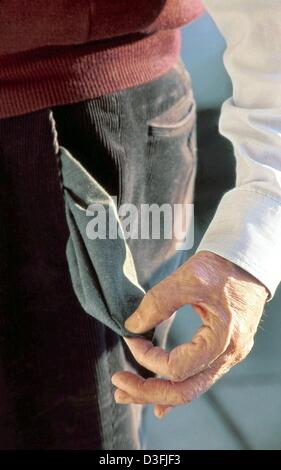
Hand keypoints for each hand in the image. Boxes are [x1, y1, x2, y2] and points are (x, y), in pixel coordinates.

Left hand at [112, 251, 267, 417]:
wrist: (246, 263)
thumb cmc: (220, 268)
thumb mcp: (187, 279)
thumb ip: (157, 303)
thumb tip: (132, 326)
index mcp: (222, 338)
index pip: (177, 366)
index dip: (147, 357)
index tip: (131, 338)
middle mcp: (229, 355)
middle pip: (184, 390)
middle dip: (147, 391)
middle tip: (118, 384)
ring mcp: (228, 356)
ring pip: (191, 388)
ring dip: (157, 393)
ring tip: (128, 393)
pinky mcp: (223, 351)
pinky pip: (199, 379)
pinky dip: (177, 390)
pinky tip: (159, 403)